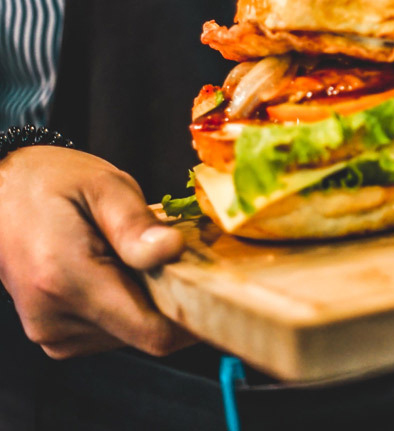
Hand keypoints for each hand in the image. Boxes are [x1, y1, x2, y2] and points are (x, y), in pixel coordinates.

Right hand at [0, 146, 191, 358]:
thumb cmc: (49, 182)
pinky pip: (110, 331)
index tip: (219, 289)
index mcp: (66, 280)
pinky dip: (127, 303)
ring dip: (148, 300)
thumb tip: (172, 251)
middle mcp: (54, 316)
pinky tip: (118, 268)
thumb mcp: (104, 185)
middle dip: (172, 299)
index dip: (195, 319)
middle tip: (177, 254)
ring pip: (130, 334)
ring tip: (137, 255)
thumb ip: (136, 224)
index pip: (151, 332)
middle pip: (145, 333)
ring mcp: (50, 331)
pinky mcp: (53, 333)